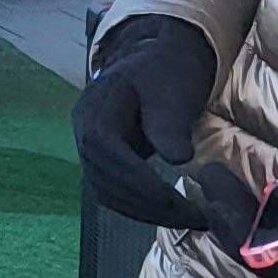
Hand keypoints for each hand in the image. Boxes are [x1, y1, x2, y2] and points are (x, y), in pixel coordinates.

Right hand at [71, 15, 213, 228]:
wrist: (158, 58)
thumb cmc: (167, 70)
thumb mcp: (171, 89)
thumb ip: (169, 123)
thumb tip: (177, 159)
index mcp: (95, 113)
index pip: (109, 158)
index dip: (143, 185)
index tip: (182, 204)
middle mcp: (83, 133)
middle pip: (105, 182)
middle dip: (149, 206)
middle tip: (194, 218)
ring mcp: (88, 147)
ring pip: (106, 193)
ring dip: (144, 212)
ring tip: (185, 219)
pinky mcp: (101, 159)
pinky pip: (111, 191)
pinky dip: (137, 206)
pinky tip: (166, 211)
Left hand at [189, 143, 277, 277]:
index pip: (265, 260)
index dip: (231, 233)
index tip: (215, 193)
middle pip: (259, 254)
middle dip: (226, 220)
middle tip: (209, 179)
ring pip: (272, 245)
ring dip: (241, 216)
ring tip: (222, 180)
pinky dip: (266, 213)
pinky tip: (261, 186)